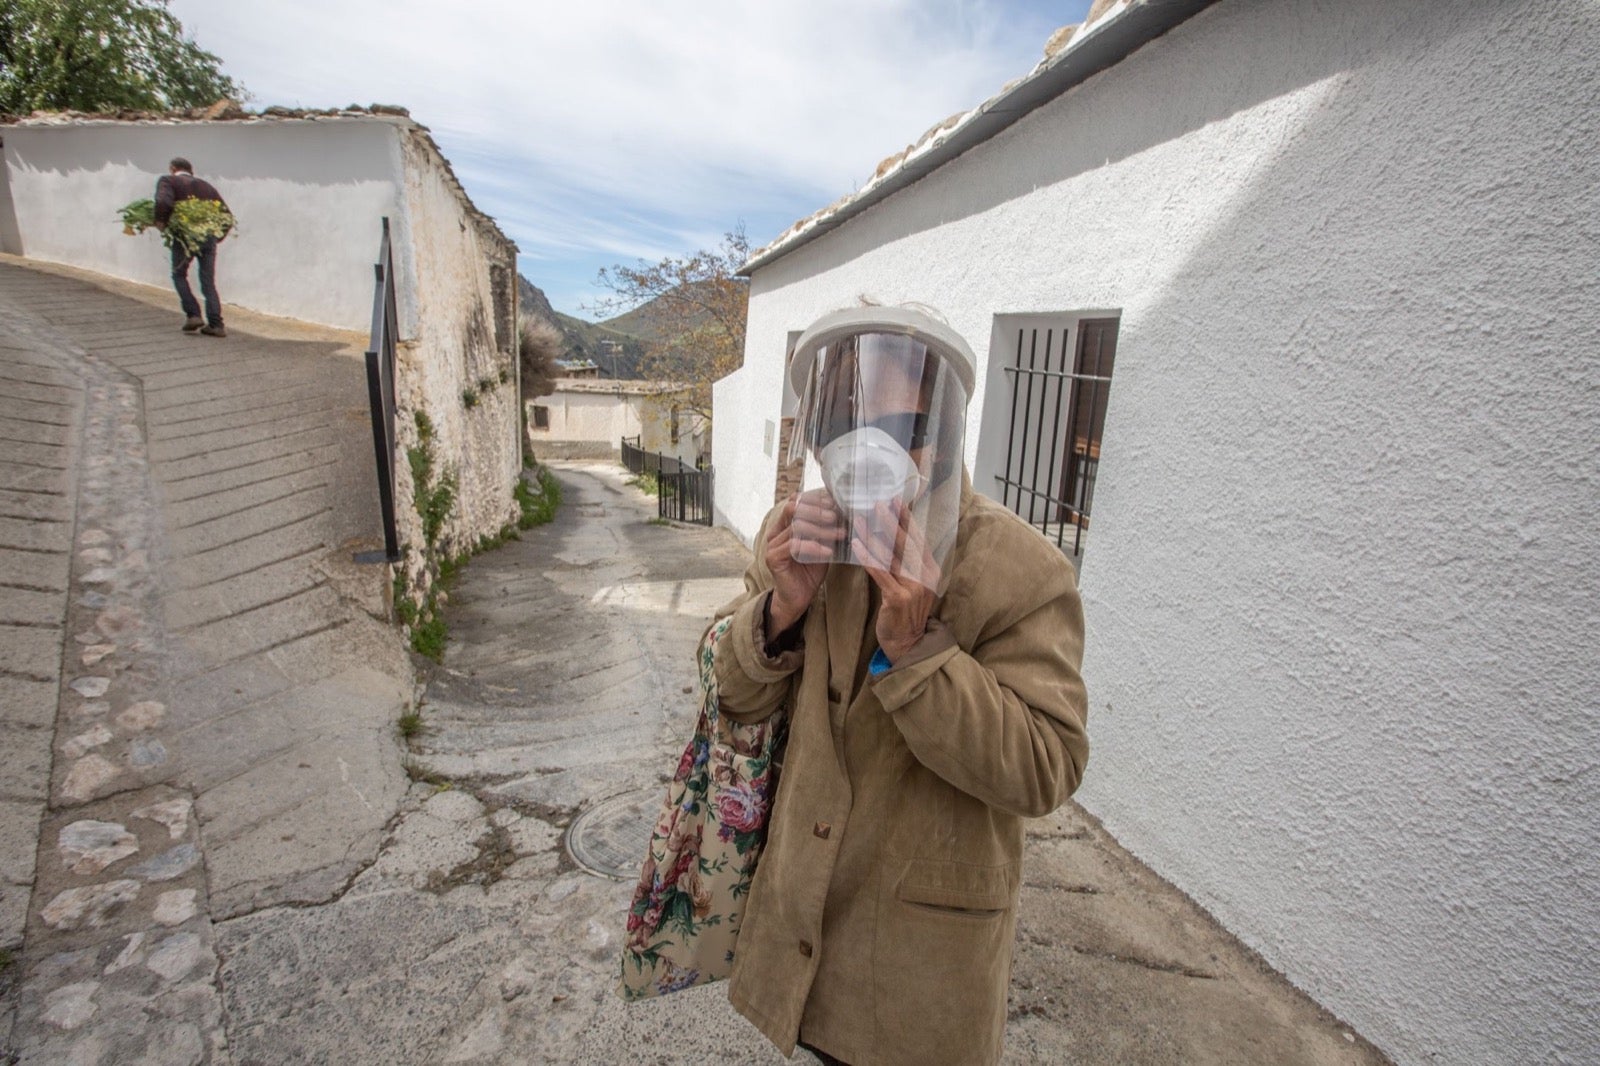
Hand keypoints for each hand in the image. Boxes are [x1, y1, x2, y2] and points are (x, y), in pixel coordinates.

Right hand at [764, 491, 840, 633]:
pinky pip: (794, 546)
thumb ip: (825, 529)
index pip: (796, 501)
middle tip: (836, 516)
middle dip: (817, 510)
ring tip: (839, 534)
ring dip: (821, 530)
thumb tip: (843, 511)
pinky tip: (828, 552)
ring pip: (796, 527)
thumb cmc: (810, 571)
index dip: (814, 500)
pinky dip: (814, 547)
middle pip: (793, 509)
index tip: (834, 503)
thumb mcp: (821, 545)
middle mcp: (776, 532)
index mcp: (785, 525)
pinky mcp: (773, 559)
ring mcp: (772, 545)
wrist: (799, 598)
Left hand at [853, 499, 939, 663]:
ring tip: (859, 520)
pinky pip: (881, 573)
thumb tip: (890, 538)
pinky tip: (856, 546)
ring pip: (892, 555)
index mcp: (930, 569)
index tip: (895, 501)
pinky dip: (868, 557)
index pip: (918, 539)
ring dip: (874, 535)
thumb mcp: (911, 585)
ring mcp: (914, 587)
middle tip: (878, 502)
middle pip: (907, 542)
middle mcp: (926, 575)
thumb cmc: (905, 614)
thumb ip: (905, 564)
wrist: (909, 645)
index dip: (906, 519)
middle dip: (892, 520)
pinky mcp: (898, 599)